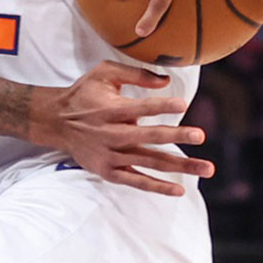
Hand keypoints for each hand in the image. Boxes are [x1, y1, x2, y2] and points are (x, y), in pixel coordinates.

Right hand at [38, 61, 213, 195]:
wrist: (56, 122)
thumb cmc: (84, 94)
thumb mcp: (103, 73)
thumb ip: (134, 73)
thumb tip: (166, 80)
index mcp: (111, 109)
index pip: (140, 107)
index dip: (161, 105)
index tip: (183, 104)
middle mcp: (112, 133)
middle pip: (149, 137)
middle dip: (176, 136)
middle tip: (200, 135)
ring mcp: (111, 155)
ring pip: (150, 162)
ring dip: (179, 165)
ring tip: (206, 168)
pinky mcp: (108, 170)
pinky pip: (136, 181)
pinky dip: (157, 187)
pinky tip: (179, 189)